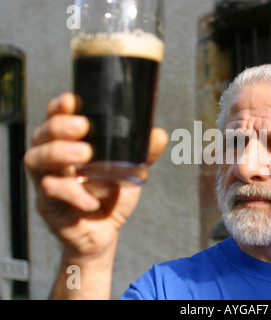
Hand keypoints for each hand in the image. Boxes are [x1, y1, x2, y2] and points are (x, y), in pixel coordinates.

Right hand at [24, 93, 167, 257]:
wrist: (106, 232)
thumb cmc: (113, 196)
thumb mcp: (132, 171)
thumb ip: (144, 153)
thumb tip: (159, 134)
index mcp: (72, 143)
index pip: (57, 118)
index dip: (60, 107)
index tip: (73, 100)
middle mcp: (55, 158)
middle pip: (41, 133)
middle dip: (59, 125)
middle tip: (83, 127)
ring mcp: (48, 180)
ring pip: (36, 158)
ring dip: (58, 152)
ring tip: (85, 154)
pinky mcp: (48, 203)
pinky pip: (49, 192)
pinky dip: (71, 193)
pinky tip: (91, 200)